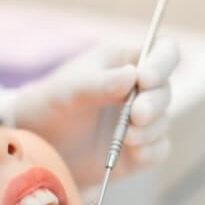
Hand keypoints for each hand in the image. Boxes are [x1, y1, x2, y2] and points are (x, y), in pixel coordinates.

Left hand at [14, 37, 179, 186]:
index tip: (145, 78)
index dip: (162, 63)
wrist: (39, 143)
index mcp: (124, 61)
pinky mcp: (139, 148)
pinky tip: (133, 153)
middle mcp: (138, 89)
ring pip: (163, 122)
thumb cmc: (51, 104)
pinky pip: (159, 149)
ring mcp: (140, 120)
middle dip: (154, 103)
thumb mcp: (70, 90)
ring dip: (150, 130)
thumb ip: (100, 83)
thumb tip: (134, 75)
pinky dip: (150, 151)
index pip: (162, 52)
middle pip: (165, 90)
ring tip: (125, 137)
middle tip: (136, 115)